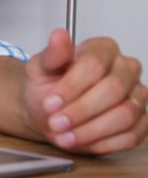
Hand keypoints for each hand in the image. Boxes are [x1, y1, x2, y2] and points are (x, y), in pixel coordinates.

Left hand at [24, 29, 146, 153]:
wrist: (48, 113)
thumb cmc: (46, 88)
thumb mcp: (40, 69)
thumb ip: (52, 55)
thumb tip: (59, 35)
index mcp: (103, 49)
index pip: (96, 64)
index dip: (72, 86)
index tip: (50, 102)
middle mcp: (126, 69)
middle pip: (115, 89)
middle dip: (81, 110)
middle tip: (56, 123)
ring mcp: (137, 95)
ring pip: (127, 114)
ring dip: (91, 130)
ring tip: (64, 136)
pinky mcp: (141, 121)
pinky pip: (133, 135)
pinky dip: (103, 143)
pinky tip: (81, 140)